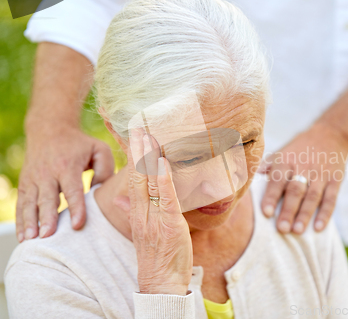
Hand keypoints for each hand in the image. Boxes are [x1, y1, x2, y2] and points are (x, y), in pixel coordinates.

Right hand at [16, 125, 113, 240]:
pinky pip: (22, 204)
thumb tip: (102, 192)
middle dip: (47, 218)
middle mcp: (48, 173)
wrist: (49, 129)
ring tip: (32, 240)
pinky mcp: (25, 184)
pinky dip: (21, 221)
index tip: (77, 224)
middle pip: (47, 198)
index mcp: (68, 165)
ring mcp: (33, 179)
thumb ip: (105, 169)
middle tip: (49, 236)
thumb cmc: (80, 144)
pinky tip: (23, 237)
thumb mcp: (99, 149)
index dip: (75, 207)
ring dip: (30, 222)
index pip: (72, 189)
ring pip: (30, 203)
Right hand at [127, 129, 192, 294]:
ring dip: (148, 157)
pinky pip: (165, 198)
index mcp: (137, 211)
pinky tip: (163, 162)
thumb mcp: (143, 230)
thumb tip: (120, 198)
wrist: (160, 283)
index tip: (130, 135)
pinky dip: (164, 179)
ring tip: (148, 134)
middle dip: (137, 149)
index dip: (131, 155)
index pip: (132, 177)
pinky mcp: (168, 225)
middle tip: (137, 124)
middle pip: (137, 174)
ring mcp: (153, 218)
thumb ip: (132, 211)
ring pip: (149, 182)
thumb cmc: (157, 255)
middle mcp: (142, 211)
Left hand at [259, 123, 347, 233]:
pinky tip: (319, 228)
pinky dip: (325, 214)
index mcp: (286, 160)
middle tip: (282, 229)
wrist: (331, 135)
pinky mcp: (335, 180)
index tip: (266, 213)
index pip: (278, 179)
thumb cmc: (298, 149)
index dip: (271, 196)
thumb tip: (246, 179)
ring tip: (297, 231)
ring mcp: (321, 174)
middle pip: (296, 190)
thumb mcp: (281, 152)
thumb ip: (265, 167)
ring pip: (313, 196)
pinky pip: (331, 198)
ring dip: (305, 214)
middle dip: (288, 210)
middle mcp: (303, 167)